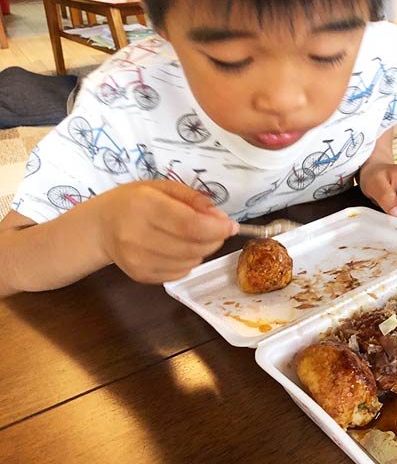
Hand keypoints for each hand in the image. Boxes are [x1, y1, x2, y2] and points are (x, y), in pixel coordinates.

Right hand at [93, 181, 237, 282]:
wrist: (99, 227)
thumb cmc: (133, 202)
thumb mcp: (162, 187)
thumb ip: (194, 200)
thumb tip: (221, 219)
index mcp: (144, 206)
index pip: (189, 225)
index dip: (216, 228)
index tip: (231, 226)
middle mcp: (137, 235)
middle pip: (192, 247)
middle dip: (214, 240)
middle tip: (216, 230)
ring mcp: (136, 259)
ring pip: (189, 263)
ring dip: (202, 251)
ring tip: (193, 238)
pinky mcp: (139, 275)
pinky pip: (178, 273)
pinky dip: (188, 262)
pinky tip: (179, 249)